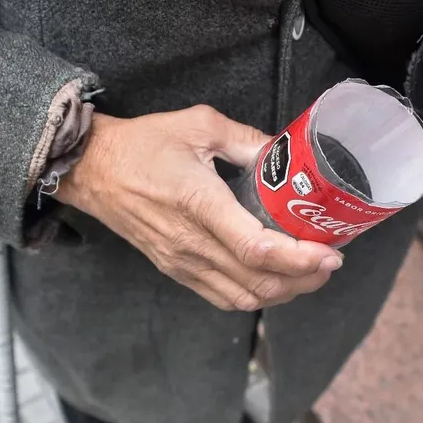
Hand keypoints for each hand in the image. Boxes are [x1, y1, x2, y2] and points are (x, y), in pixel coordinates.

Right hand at [56, 105, 342, 310]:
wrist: (93, 170)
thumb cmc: (143, 144)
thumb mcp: (200, 125)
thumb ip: (248, 140)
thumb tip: (286, 155)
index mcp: (200, 204)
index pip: (257, 249)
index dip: (300, 259)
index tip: (330, 253)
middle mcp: (191, 244)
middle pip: (259, 282)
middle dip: (304, 280)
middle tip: (330, 263)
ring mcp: (182, 263)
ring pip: (244, 297)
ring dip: (283, 293)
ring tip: (309, 274)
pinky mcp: (176, 271)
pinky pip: (222, 298)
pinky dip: (255, 296)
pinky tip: (274, 281)